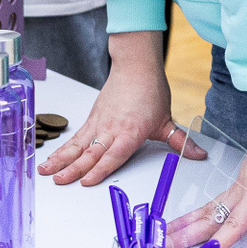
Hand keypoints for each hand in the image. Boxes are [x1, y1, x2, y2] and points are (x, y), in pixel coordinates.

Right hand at [40, 32, 203, 185]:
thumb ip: (180, 142)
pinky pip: (76, 137)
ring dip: (61, 159)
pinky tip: (51, 158)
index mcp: (130, 132)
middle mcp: (111, 129)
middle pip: (91, 153)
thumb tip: (200, 155)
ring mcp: (99, 123)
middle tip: (59, 181)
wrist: (136, 65)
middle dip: (74, 169)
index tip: (86, 181)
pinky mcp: (93, 118)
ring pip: (78, 145)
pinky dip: (63, 149)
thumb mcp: (167, 119)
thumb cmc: (151, 90)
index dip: (99, 170)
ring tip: (46, 171)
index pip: (113, 155)